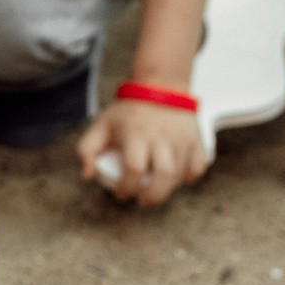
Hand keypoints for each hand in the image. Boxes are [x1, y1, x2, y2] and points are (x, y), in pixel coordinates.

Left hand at [77, 96, 207, 206]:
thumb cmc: (128, 111)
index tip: (121, 193)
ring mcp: (181, 140)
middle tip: (142, 199)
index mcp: (136, 135)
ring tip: (155, 189)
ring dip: (167, 188)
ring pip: (179, 174)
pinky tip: (176, 177)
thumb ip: (87, 150)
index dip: (126, 187)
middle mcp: (161, 138)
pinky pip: (197, 166)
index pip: (134, 169)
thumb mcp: (101, 125)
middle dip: (152, 195)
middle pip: (162, 176)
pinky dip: (188, 177)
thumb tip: (88, 175)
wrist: (160, 85)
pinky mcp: (196, 140)